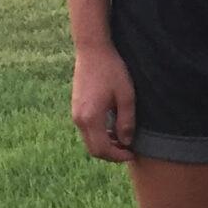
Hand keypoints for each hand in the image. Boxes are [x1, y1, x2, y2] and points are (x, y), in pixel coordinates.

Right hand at [71, 43, 136, 161]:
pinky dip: (99, 135)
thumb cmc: (112, 70)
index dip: (118, 156)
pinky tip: (113, 128)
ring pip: (89, 140)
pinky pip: (86, 130)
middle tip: (128, 150)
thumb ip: (126, 121)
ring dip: (105, 144)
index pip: (102, 150)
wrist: (92, 51)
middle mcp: (79, 119)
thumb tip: (126, 142)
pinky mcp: (76, 108)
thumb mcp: (126, 96)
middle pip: (93, 149)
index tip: (132, 154)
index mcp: (91, 118)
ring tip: (123, 139)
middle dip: (111, 154)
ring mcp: (75, 113)